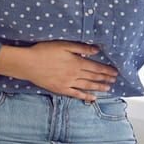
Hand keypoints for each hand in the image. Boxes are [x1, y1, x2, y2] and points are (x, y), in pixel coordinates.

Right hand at [0, 41, 118, 101]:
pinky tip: (92, 98)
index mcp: (76, 62)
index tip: (115, 72)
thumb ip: (81, 48)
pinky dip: (85, 96)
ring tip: (108, 88)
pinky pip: (76, 94)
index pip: (96, 67)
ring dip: (99, 87)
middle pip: (93, 77)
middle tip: (114, 81)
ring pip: (87, 86)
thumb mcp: (64, 45)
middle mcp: (75, 74)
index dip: (106, 70)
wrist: (29, 63)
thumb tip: (96, 50)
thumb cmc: (45, 51)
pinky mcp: (61, 89)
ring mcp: (68, 83)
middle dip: (105, 79)